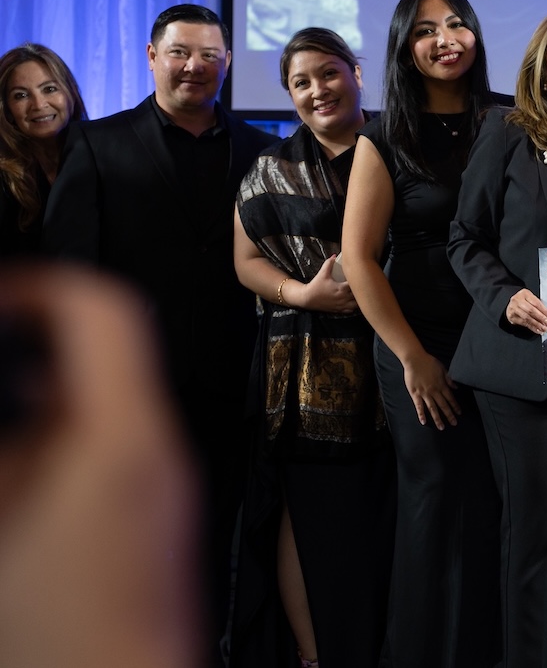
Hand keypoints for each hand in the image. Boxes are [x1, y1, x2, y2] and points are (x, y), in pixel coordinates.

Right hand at [0, 266, 195, 666]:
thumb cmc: (65, 639)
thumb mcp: (1, 517)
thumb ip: (4, 449)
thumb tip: (4, 414)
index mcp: (124, 434)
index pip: (104, 311)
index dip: (40, 286)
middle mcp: (155, 452)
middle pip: (98, 358)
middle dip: (23, 352)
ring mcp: (158, 489)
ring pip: (94, 409)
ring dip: (32, 403)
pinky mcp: (148, 525)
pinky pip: (99, 457)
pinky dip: (48, 447)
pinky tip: (11, 480)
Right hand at [294, 255, 356, 314]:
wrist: (307, 298)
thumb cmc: (315, 286)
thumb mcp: (322, 273)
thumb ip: (329, 263)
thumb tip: (334, 256)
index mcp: (341, 288)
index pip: (356, 285)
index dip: (359, 281)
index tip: (359, 277)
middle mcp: (343, 298)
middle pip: (359, 295)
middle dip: (360, 290)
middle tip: (361, 284)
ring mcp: (341, 305)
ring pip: (356, 304)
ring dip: (358, 299)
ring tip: (358, 293)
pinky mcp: (338, 310)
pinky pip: (351, 310)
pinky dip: (353, 306)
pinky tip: (352, 301)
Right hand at [401, 350, 460, 429]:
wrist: (415, 360)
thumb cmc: (428, 362)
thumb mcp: (442, 369)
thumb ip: (448, 379)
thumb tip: (456, 387)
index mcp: (441, 385)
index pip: (450, 398)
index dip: (455, 406)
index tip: (459, 413)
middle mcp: (434, 391)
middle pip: (443, 405)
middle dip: (449, 415)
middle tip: (454, 424)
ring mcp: (424, 393)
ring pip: (432, 408)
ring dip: (437, 418)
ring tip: (441, 427)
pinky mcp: (415, 394)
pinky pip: (419, 406)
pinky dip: (421, 414)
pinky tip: (424, 422)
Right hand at [506, 288, 546, 334]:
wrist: (511, 304)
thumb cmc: (524, 301)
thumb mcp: (531, 299)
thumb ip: (539, 306)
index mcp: (525, 293)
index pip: (537, 303)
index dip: (545, 311)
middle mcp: (518, 300)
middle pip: (531, 310)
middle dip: (541, 318)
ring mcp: (513, 308)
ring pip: (527, 318)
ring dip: (537, 324)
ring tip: (544, 329)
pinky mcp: (511, 316)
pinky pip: (524, 323)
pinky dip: (532, 327)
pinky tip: (538, 330)